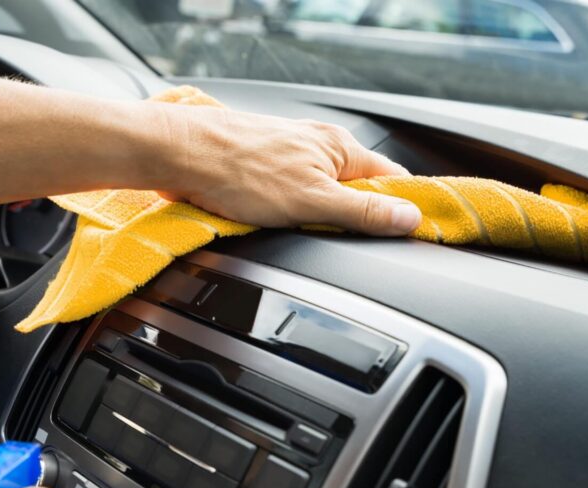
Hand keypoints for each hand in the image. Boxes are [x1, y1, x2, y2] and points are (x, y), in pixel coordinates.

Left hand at [153, 104, 421, 235]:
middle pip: (355, 190)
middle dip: (350, 219)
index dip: (401, 207)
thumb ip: (363, 211)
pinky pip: (288, 197)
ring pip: (319, 196)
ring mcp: (288, 155)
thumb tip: (409, 217)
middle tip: (336, 240)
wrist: (178, 154)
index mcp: (339, 148)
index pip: (392, 179)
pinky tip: (270, 221)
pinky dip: (285, 214)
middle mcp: (317, 146)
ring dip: (313, 218)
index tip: (407, 233)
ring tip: (294, 228)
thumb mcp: (312, 202)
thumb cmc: (238, 170)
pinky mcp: (261, 167)